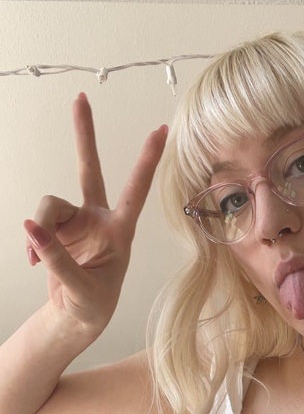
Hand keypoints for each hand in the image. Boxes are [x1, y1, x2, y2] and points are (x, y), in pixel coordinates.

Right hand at [24, 93, 167, 335]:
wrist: (78, 315)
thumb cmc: (94, 303)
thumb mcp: (82, 288)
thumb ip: (58, 258)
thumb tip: (31, 226)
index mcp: (120, 231)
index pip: (136, 190)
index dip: (147, 160)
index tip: (161, 130)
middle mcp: (99, 219)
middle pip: (89, 170)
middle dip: (84, 135)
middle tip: (80, 97)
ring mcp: (76, 222)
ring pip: (50, 204)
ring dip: (40, 228)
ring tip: (37, 260)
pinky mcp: (56, 228)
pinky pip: (37, 221)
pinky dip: (33, 240)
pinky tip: (35, 261)